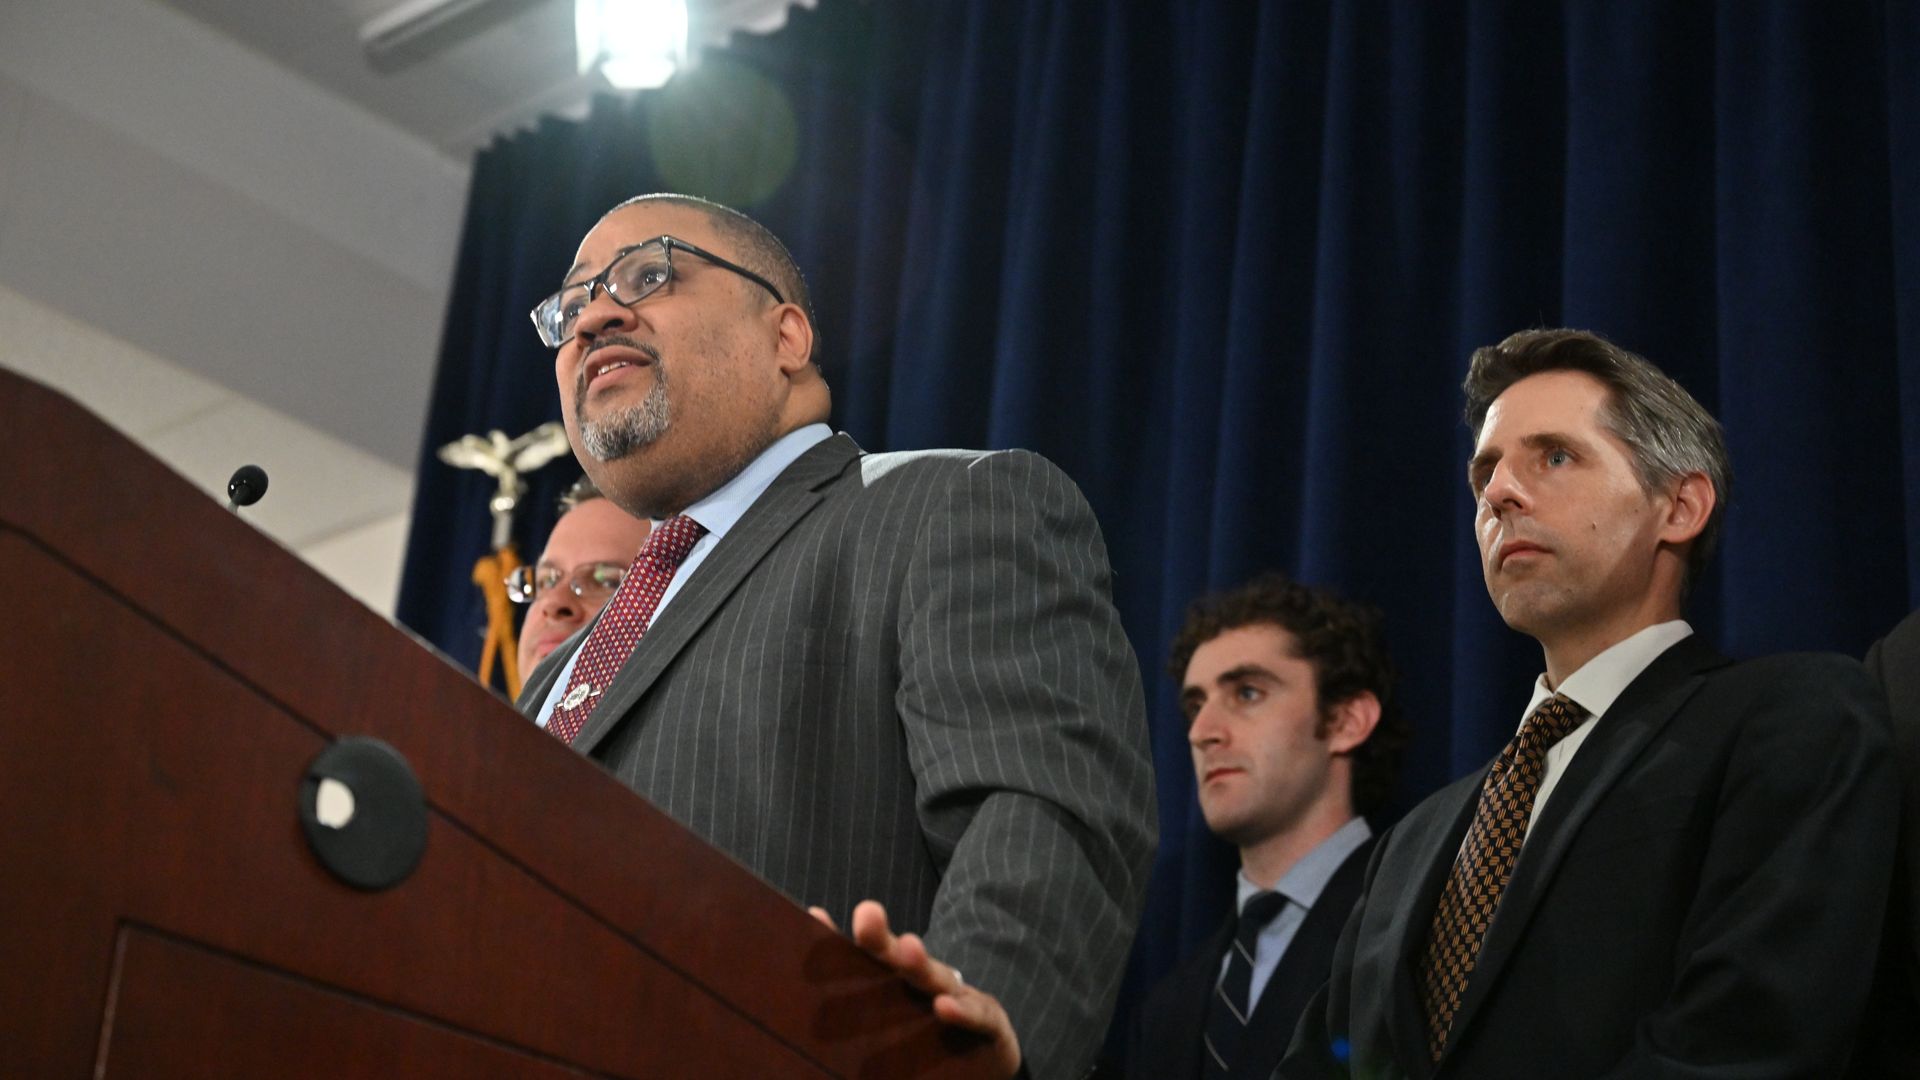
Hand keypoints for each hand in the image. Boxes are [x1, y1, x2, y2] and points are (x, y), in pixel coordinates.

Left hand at [808, 900, 1020, 1076]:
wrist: (994, 1061)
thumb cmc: (934, 1039)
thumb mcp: (891, 1023)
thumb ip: (856, 1004)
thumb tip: (801, 1002)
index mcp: (901, 981)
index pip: (872, 953)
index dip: (845, 935)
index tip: (815, 916)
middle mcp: (928, 983)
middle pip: (902, 958)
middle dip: (882, 938)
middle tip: (865, 915)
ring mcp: (962, 999)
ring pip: (938, 979)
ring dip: (921, 964)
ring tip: (908, 948)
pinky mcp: (990, 1024)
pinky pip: (977, 1016)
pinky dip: (961, 1011)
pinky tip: (944, 1007)